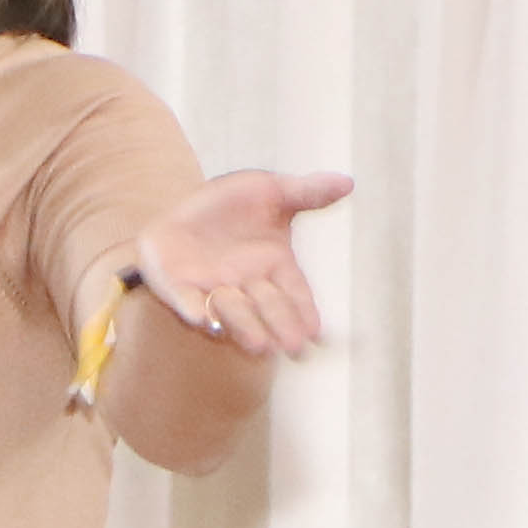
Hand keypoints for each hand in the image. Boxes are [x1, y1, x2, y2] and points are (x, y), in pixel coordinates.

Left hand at [130, 166, 353, 358]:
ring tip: (260, 344)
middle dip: (281, 325)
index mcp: (273, 265)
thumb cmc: (231, 206)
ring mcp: (213, 290)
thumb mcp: (270, 191)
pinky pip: (188, 302)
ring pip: (233, 311)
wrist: (180, 209)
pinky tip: (203, 318)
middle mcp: (247, 284)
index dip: (305, 311)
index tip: (316, 332)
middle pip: (268, 307)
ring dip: (245, 326)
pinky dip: (195, 310)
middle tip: (294, 346)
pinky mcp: (179, 289)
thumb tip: (348, 182)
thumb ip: (306, 192)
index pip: (295, 291)